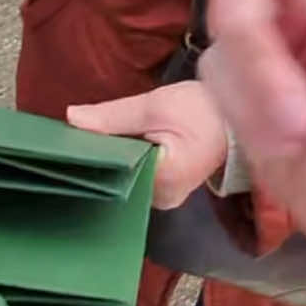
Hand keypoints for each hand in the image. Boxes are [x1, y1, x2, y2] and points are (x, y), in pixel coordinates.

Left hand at [67, 80, 227, 208]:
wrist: (236, 117)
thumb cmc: (202, 110)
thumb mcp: (155, 105)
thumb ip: (112, 116)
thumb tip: (71, 118)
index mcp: (162, 182)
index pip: (113, 171)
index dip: (90, 152)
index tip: (69, 138)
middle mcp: (161, 200)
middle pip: (116, 177)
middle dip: (98, 155)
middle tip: (74, 134)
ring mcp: (163, 198)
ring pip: (124, 177)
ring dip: (110, 158)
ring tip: (87, 140)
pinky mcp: (164, 189)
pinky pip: (134, 177)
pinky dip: (124, 161)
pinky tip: (110, 147)